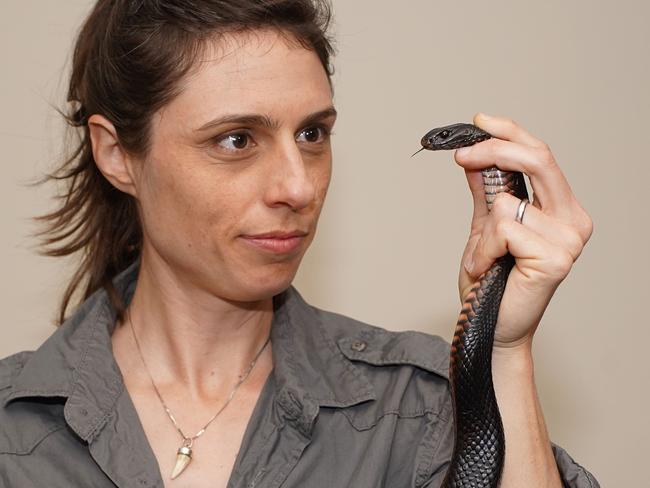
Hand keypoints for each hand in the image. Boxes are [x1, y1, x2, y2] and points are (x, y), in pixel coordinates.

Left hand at [454, 113, 592, 348]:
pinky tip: (487, 270)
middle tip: (461, 154)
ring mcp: (569, 239)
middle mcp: (573, 220)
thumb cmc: (491, 284)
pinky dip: (482, 249)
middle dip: (493, 149)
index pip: (541, 155)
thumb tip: (473, 156)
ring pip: (506, 201)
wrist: (491, 328)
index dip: (510, 132)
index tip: (479, 120)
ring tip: (483, 260)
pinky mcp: (555, 258)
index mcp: (562, 209)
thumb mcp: (484, 228)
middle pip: (538, 159)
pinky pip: (501, 229)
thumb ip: (485, 192)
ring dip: (480, 233)